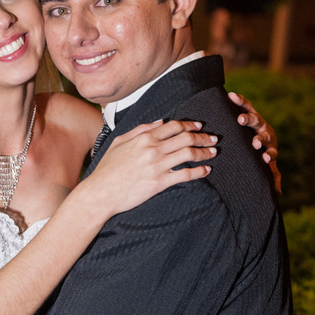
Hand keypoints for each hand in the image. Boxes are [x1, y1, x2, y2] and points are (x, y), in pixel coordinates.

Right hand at [88, 119, 215, 215]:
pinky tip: (206, 170)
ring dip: (204, 152)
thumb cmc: (107, 169)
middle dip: (203, 137)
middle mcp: (152, 149)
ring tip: (213, 152)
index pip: (174, 126)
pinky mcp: (159, 183)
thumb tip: (160, 122)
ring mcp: (157, 166)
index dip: (190, 125)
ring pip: (188, 154)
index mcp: (144, 137)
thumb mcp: (119, 142)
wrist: (100, 193)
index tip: (199, 127)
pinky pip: (185, 175)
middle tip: (214, 138)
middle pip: (186, 138)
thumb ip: (140, 129)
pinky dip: (199, 171)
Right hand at [228, 92, 280, 193]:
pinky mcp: (250, 111)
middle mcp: (265, 133)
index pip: (271, 152)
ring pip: (255, 119)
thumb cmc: (262, 152)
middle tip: (255, 143)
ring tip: (240, 120)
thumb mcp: (268, 165)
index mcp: (270, 147)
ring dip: (248, 119)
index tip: (266, 159)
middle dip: (259, 138)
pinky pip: (245, 104)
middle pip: (264, 135)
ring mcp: (258, 121)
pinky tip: (231, 95)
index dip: (269, 154)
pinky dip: (240, 100)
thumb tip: (278, 193)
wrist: (259, 132)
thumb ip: (272, 177)